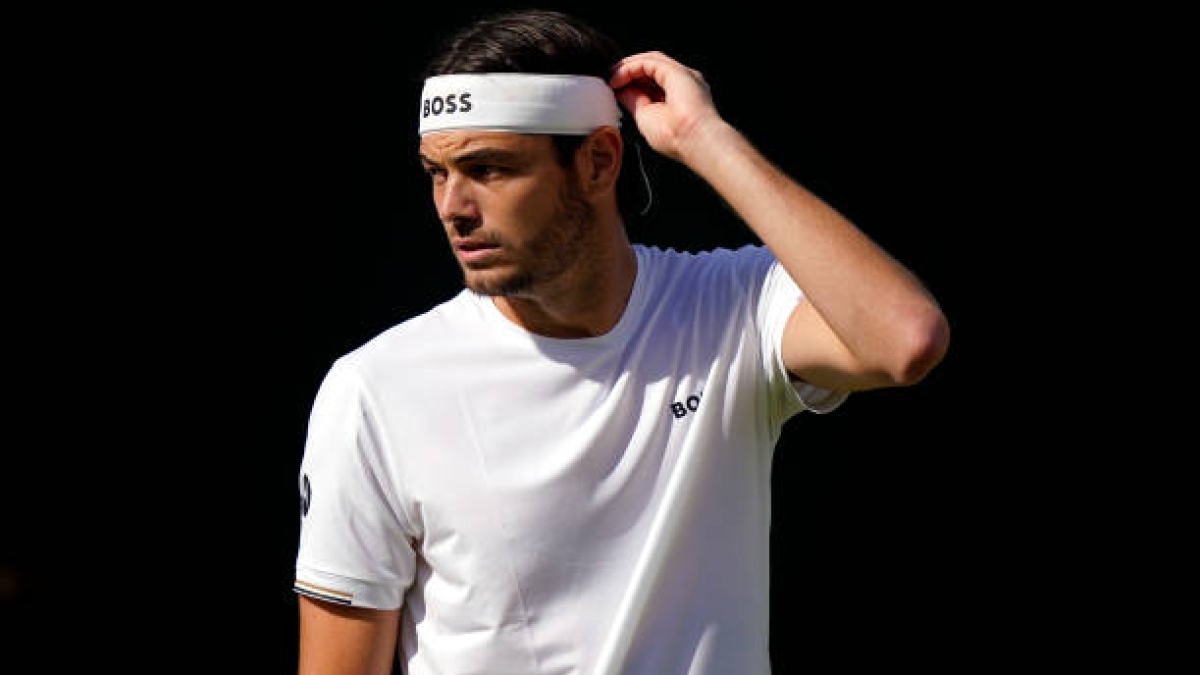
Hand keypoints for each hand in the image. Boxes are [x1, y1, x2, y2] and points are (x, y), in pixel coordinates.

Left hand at [609, 51, 723, 163]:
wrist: (694, 141)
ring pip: (650, 61)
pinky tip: (618, 78)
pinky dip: (630, 68)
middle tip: (609, 80)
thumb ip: (634, 100)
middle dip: (628, 72)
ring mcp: (682, 75)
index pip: (652, 81)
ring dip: (627, 67)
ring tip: (611, 78)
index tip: (613, 90)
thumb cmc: (675, 138)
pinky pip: (648, 62)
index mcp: (678, 95)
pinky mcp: (676, 71)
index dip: (631, 82)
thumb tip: (620, 90)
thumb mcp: (645, 117)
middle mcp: (683, 82)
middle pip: (651, 67)